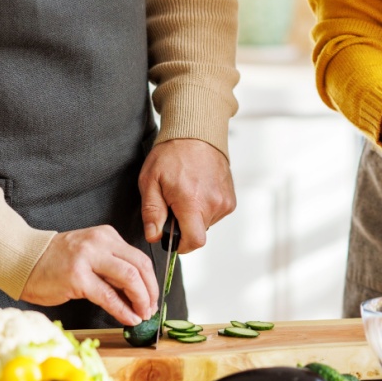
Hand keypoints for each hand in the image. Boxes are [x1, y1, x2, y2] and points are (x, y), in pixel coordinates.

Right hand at [20, 225, 159, 323]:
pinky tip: (128, 319)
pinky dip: (122, 310)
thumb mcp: (89, 256)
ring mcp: (88, 259)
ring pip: (129, 278)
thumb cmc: (55, 261)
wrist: (23, 259)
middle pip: (140, 267)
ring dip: (140, 300)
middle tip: (151, 309)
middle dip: (150, 292)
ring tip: (142, 315)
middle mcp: (100, 243)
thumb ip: (111, 269)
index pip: (140, 258)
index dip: (151, 282)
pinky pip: (108, 296)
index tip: (152, 298)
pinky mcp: (77, 278)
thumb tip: (137, 294)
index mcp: (106, 236)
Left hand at [138, 138, 235, 253]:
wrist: (196, 134)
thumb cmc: (171, 155)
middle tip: (174, 203)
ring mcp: (225, 201)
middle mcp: (213, 203)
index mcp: (192, 202)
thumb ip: (152, 212)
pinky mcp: (230, 198)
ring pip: (206, 223)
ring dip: (195, 215)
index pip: (194, 242)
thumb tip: (154, 236)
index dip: (181, 246)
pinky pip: (215, 214)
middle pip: (198, 232)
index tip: (172, 239)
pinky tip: (198, 190)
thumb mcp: (150, 181)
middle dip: (184, 225)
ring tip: (187, 192)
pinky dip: (205, 208)